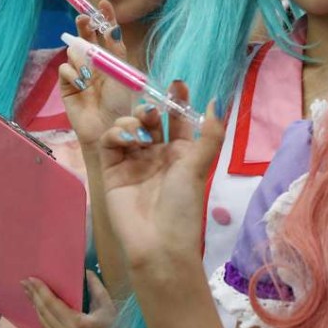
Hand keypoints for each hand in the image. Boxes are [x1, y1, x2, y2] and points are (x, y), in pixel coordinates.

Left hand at [23, 270, 114, 327]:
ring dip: (35, 307)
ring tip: (29, 293)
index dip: (41, 291)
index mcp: (76, 324)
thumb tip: (85, 272)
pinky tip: (39, 308)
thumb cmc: (114, 325)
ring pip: (43, 323)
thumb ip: (96, 287)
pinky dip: (42, 318)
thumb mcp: (107, 304)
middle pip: (44, 313)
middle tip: (24, 283)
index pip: (52, 304)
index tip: (31, 279)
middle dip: (33, 296)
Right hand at [59, 3, 131, 149]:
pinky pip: (64, 69)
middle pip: (86, 37)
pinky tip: (80, 84)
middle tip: (83, 17)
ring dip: (82, 59)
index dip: (105, 18)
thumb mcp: (123, 74)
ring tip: (90, 76)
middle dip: (84, 25)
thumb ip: (116, 51)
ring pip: (74, 51)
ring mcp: (80, 73)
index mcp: (112, 60)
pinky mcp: (67, 85)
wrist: (107, 128)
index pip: (107, 34)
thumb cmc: (121, 104)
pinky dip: (72, 74)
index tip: (103, 3)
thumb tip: (113, 28)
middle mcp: (96, 64)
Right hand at [98, 81, 224, 273]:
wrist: (158, 244)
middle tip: (153, 108)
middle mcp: (157, 155)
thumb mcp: (199, 166)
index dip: (177, 101)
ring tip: (140, 128)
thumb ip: (210, 133)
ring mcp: (133, 162)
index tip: (177, 83)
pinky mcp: (111, 171)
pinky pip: (110, 143)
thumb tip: (217, 101)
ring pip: (129, 127)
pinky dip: (116, 134)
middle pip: (151, 120)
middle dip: (152, 108)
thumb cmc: (183, 206)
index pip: (178, 120)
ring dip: (133, 120)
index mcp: (182, 154)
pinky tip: (126, 138)